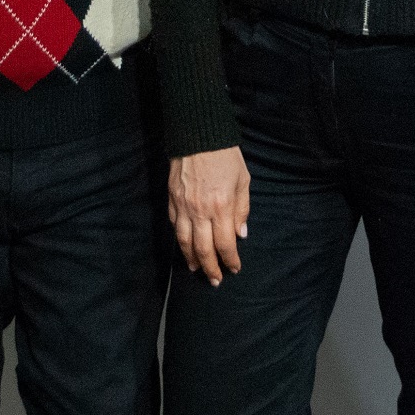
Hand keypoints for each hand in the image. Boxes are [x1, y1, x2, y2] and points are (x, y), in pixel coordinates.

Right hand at [168, 147, 250, 284]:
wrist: (198, 134)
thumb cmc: (225, 156)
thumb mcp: (243, 180)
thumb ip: (242, 210)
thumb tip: (240, 234)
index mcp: (222, 206)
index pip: (225, 244)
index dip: (230, 260)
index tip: (234, 269)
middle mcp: (201, 210)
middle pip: (204, 249)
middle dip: (211, 268)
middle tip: (215, 280)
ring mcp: (183, 206)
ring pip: (185, 241)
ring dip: (191, 259)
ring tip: (197, 269)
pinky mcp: (172, 199)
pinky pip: (175, 226)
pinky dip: (180, 239)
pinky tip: (185, 246)